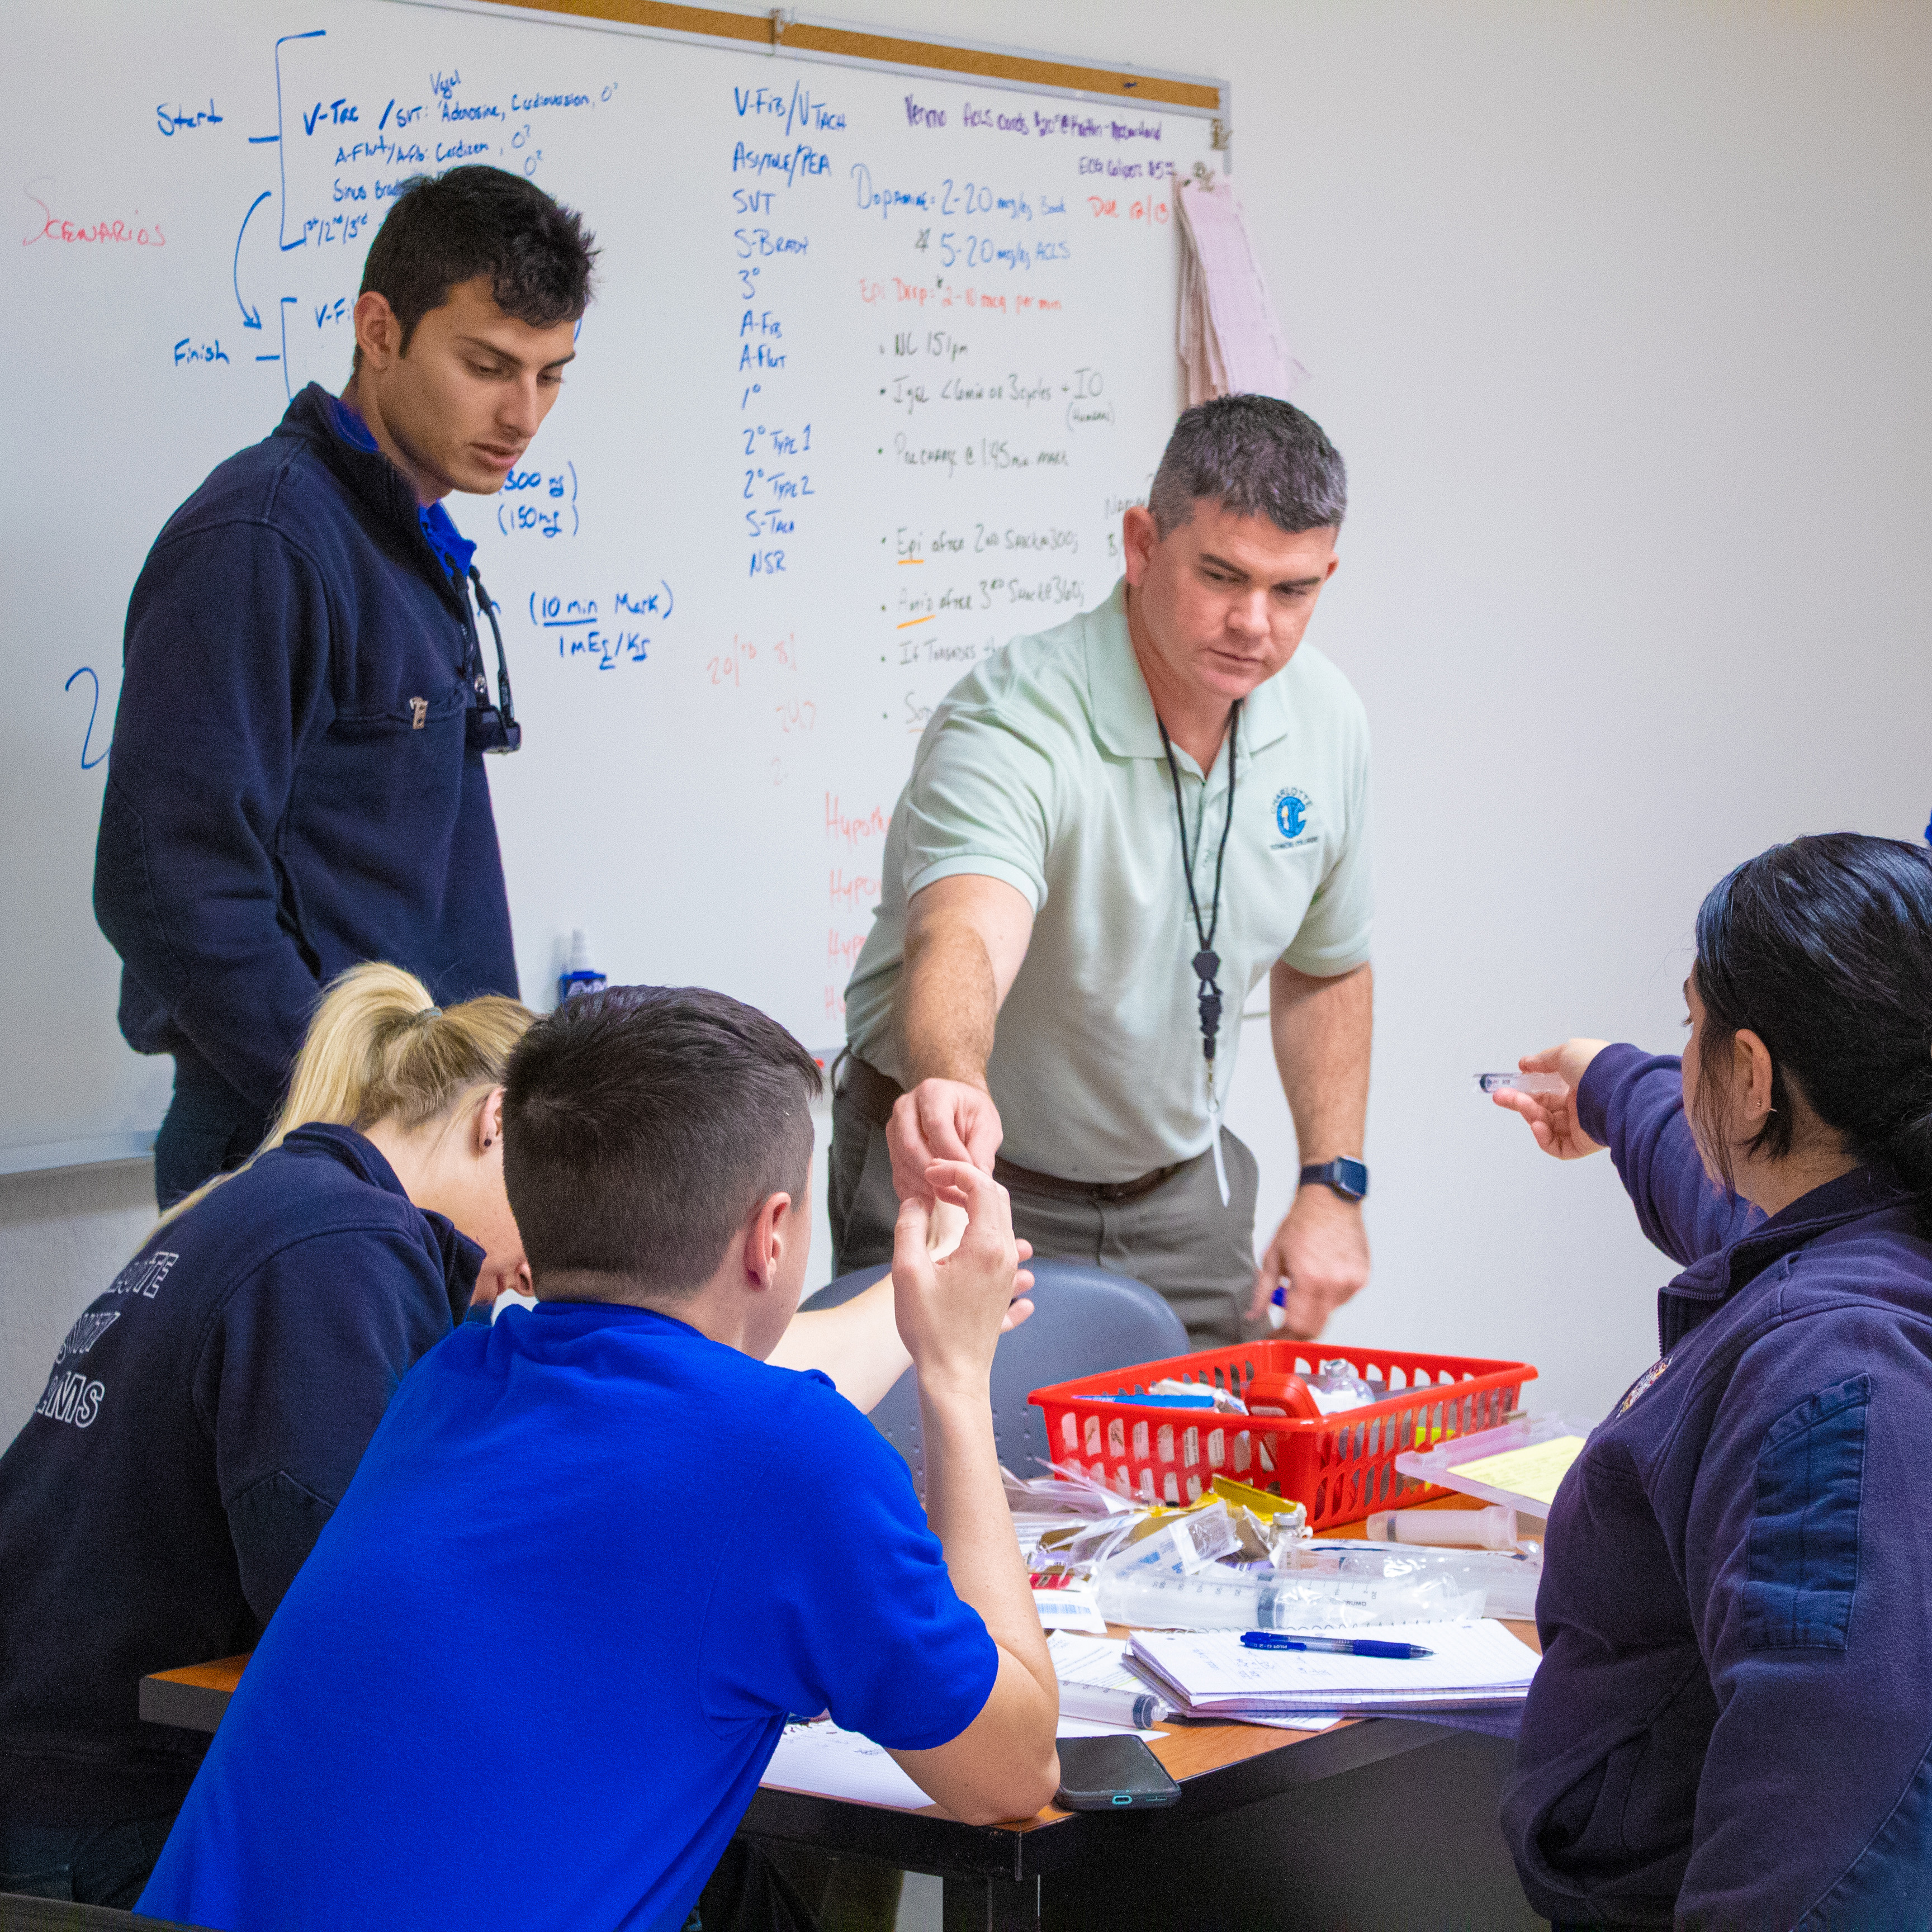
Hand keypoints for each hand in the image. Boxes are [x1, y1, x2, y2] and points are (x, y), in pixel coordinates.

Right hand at [887, 1078, 1003, 1204]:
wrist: (956, 1106)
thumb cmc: (971, 1111)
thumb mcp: (986, 1124)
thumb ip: (982, 1150)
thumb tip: (979, 1179)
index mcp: (933, 1093)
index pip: (936, 1125)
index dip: (951, 1153)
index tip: (966, 1173)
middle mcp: (907, 1107)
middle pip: (911, 1145)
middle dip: (931, 1173)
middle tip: (951, 1191)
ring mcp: (895, 1127)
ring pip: (901, 1161)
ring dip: (921, 1185)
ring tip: (943, 1200)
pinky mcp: (892, 1147)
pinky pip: (897, 1172)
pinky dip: (912, 1190)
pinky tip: (928, 1201)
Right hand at [893, 1162, 1033, 1396]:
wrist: (953, 1376)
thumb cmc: (929, 1328)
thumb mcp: (907, 1272)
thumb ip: (909, 1227)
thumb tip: (916, 1201)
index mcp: (986, 1245)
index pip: (981, 1186)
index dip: (954, 1171)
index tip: (929, 1174)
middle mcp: (1005, 1255)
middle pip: (997, 1199)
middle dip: (967, 1182)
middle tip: (936, 1183)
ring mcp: (1008, 1273)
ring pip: (1002, 1222)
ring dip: (976, 1205)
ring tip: (947, 1203)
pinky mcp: (1004, 1288)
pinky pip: (1006, 1248)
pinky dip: (986, 1230)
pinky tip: (969, 1234)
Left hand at [1248, 1185, 1368, 1336]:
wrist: (1331, 1199)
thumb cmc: (1301, 1223)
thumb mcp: (1273, 1256)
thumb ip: (1262, 1291)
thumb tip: (1253, 1316)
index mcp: (1310, 1279)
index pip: (1299, 1327)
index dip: (1284, 1336)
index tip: (1274, 1336)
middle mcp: (1335, 1284)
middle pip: (1316, 1328)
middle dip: (1298, 1329)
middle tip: (1284, 1321)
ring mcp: (1352, 1283)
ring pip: (1329, 1313)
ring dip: (1314, 1307)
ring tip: (1305, 1280)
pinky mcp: (1363, 1278)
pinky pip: (1342, 1299)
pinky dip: (1328, 1295)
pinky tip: (1322, 1272)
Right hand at [1491, 1041, 1609, 1158]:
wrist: (1617, 1087)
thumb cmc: (1597, 1066)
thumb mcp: (1565, 1052)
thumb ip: (1542, 1060)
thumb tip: (1525, 1063)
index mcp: (1580, 1082)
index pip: (1548, 1089)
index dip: (1527, 1087)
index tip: (1510, 1084)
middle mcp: (1582, 1104)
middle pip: (1543, 1107)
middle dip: (1519, 1101)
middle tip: (1500, 1097)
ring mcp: (1583, 1124)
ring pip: (1547, 1125)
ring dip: (1530, 1115)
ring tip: (1522, 1107)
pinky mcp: (1585, 1144)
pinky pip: (1558, 1146)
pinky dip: (1543, 1138)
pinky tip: (1537, 1126)